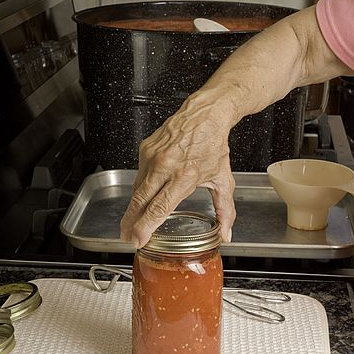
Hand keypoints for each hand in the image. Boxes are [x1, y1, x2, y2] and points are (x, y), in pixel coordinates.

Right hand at [120, 91, 236, 247]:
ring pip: (137, 189)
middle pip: (140, 201)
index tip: (138, 239)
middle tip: (127, 238)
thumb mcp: (223, 180)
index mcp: (185, 176)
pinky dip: (138, 189)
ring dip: (132, 208)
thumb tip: (226, 234)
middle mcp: (165, 166)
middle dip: (131, 223)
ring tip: (131, 223)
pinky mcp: (145, 149)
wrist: (205, 114)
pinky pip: (138, 174)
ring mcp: (153, 156)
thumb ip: (225, 210)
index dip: (146, 226)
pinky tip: (141, 199)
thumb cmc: (213, 145)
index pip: (160, 207)